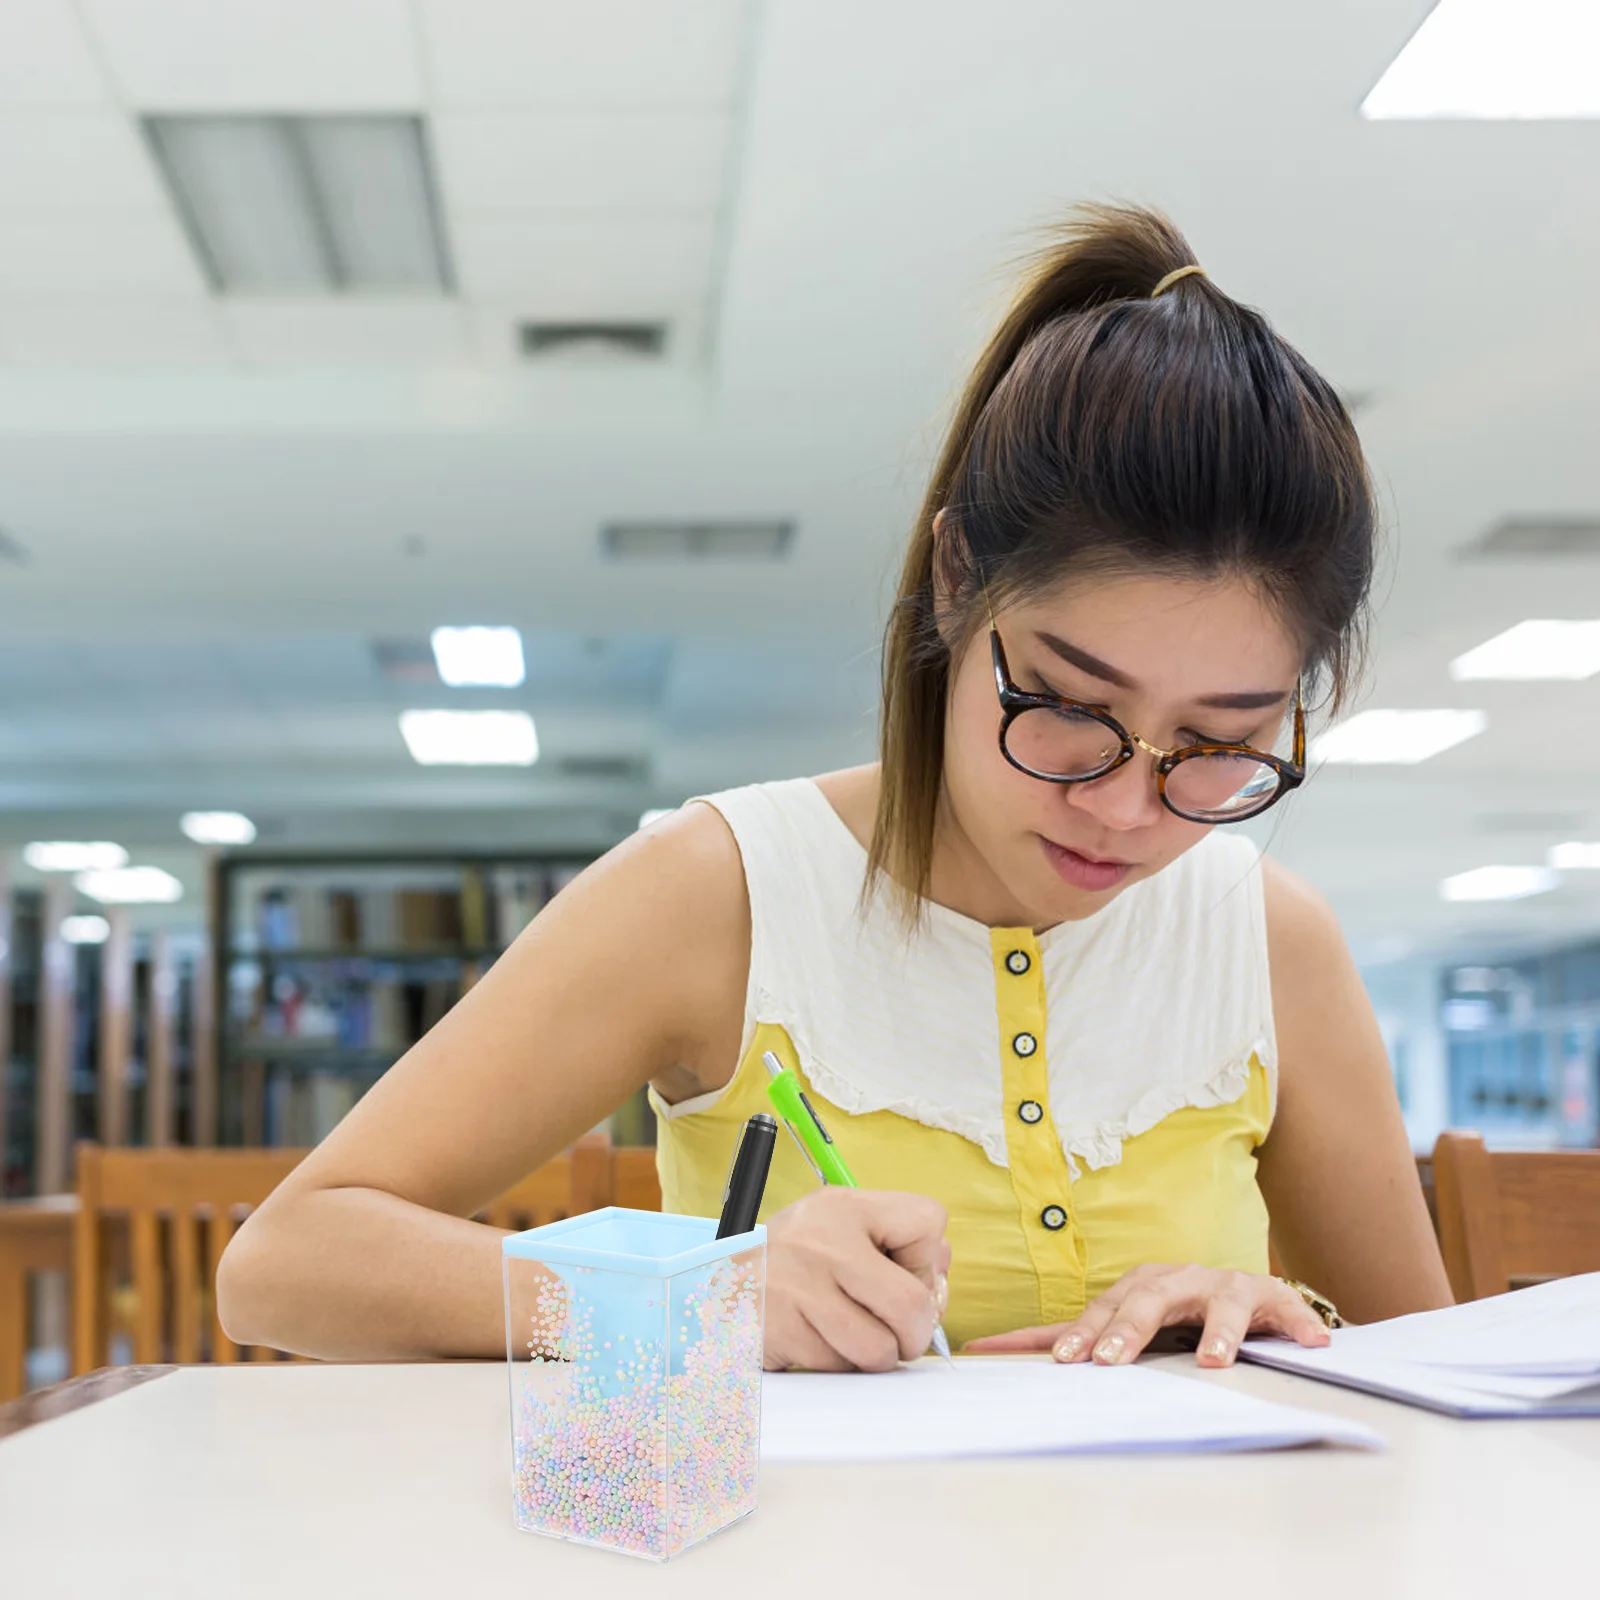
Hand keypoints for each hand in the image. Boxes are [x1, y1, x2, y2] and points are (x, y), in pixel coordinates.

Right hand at [762, 1187, 950, 1371]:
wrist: (721, 1286)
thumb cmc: (798, 1261)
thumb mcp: (844, 1229)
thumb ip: (901, 1245)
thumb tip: (940, 1286)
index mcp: (844, 1207)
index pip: (928, 1222)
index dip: (929, 1261)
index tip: (904, 1274)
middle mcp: (820, 1241)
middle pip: (912, 1303)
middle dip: (915, 1332)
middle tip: (899, 1335)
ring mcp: (796, 1288)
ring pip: (879, 1349)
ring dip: (876, 1356)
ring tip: (854, 1337)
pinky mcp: (778, 1331)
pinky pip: (839, 1368)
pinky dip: (838, 1365)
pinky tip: (819, 1342)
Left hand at [964, 1264, 1331, 1366]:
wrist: (1244, 1293)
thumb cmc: (1176, 1314)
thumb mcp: (1124, 1324)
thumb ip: (1071, 1337)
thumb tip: (985, 1347)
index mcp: (1137, 1287)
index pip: (1099, 1310)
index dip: (1078, 1332)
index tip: (1057, 1361)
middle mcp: (1176, 1280)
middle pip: (1147, 1300)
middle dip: (1128, 1330)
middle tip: (1108, 1361)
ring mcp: (1222, 1285)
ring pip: (1216, 1302)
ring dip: (1216, 1330)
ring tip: (1214, 1361)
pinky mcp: (1268, 1297)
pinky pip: (1282, 1309)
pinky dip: (1296, 1323)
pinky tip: (1310, 1343)